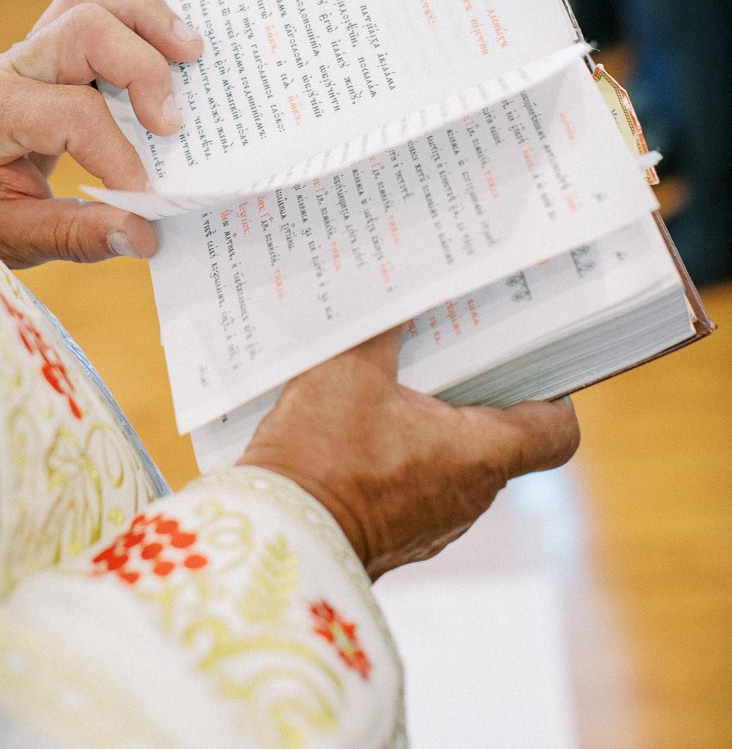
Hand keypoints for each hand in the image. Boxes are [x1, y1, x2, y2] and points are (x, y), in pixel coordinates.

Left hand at [0, 0, 203, 268]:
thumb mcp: (17, 237)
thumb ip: (80, 234)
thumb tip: (145, 233)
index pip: (72, 115)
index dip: (119, 154)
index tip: (146, 196)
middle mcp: (6, 69)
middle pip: (83, 30)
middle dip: (142, 69)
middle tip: (175, 121)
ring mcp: (26, 50)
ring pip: (87, 1)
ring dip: (145, 20)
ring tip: (193, 52)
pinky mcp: (46, 46)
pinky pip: (90, 8)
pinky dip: (134, 19)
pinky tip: (168, 46)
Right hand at [239, 326, 578, 579]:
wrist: (275, 538)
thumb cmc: (323, 455)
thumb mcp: (348, 368)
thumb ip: (382, 328)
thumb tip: (401, 291)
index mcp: (480, 455)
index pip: (555, 432)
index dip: (552, 394)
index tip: (523, 362)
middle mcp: (470, 496)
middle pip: (500, 438)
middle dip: (473, 392)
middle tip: (447, 348)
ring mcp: (435, 524)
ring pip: (454, 463)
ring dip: (431, 426)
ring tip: (393, 382)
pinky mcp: (396, 537)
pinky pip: (416, 486)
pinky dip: (399, 456)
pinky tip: (357, 427)